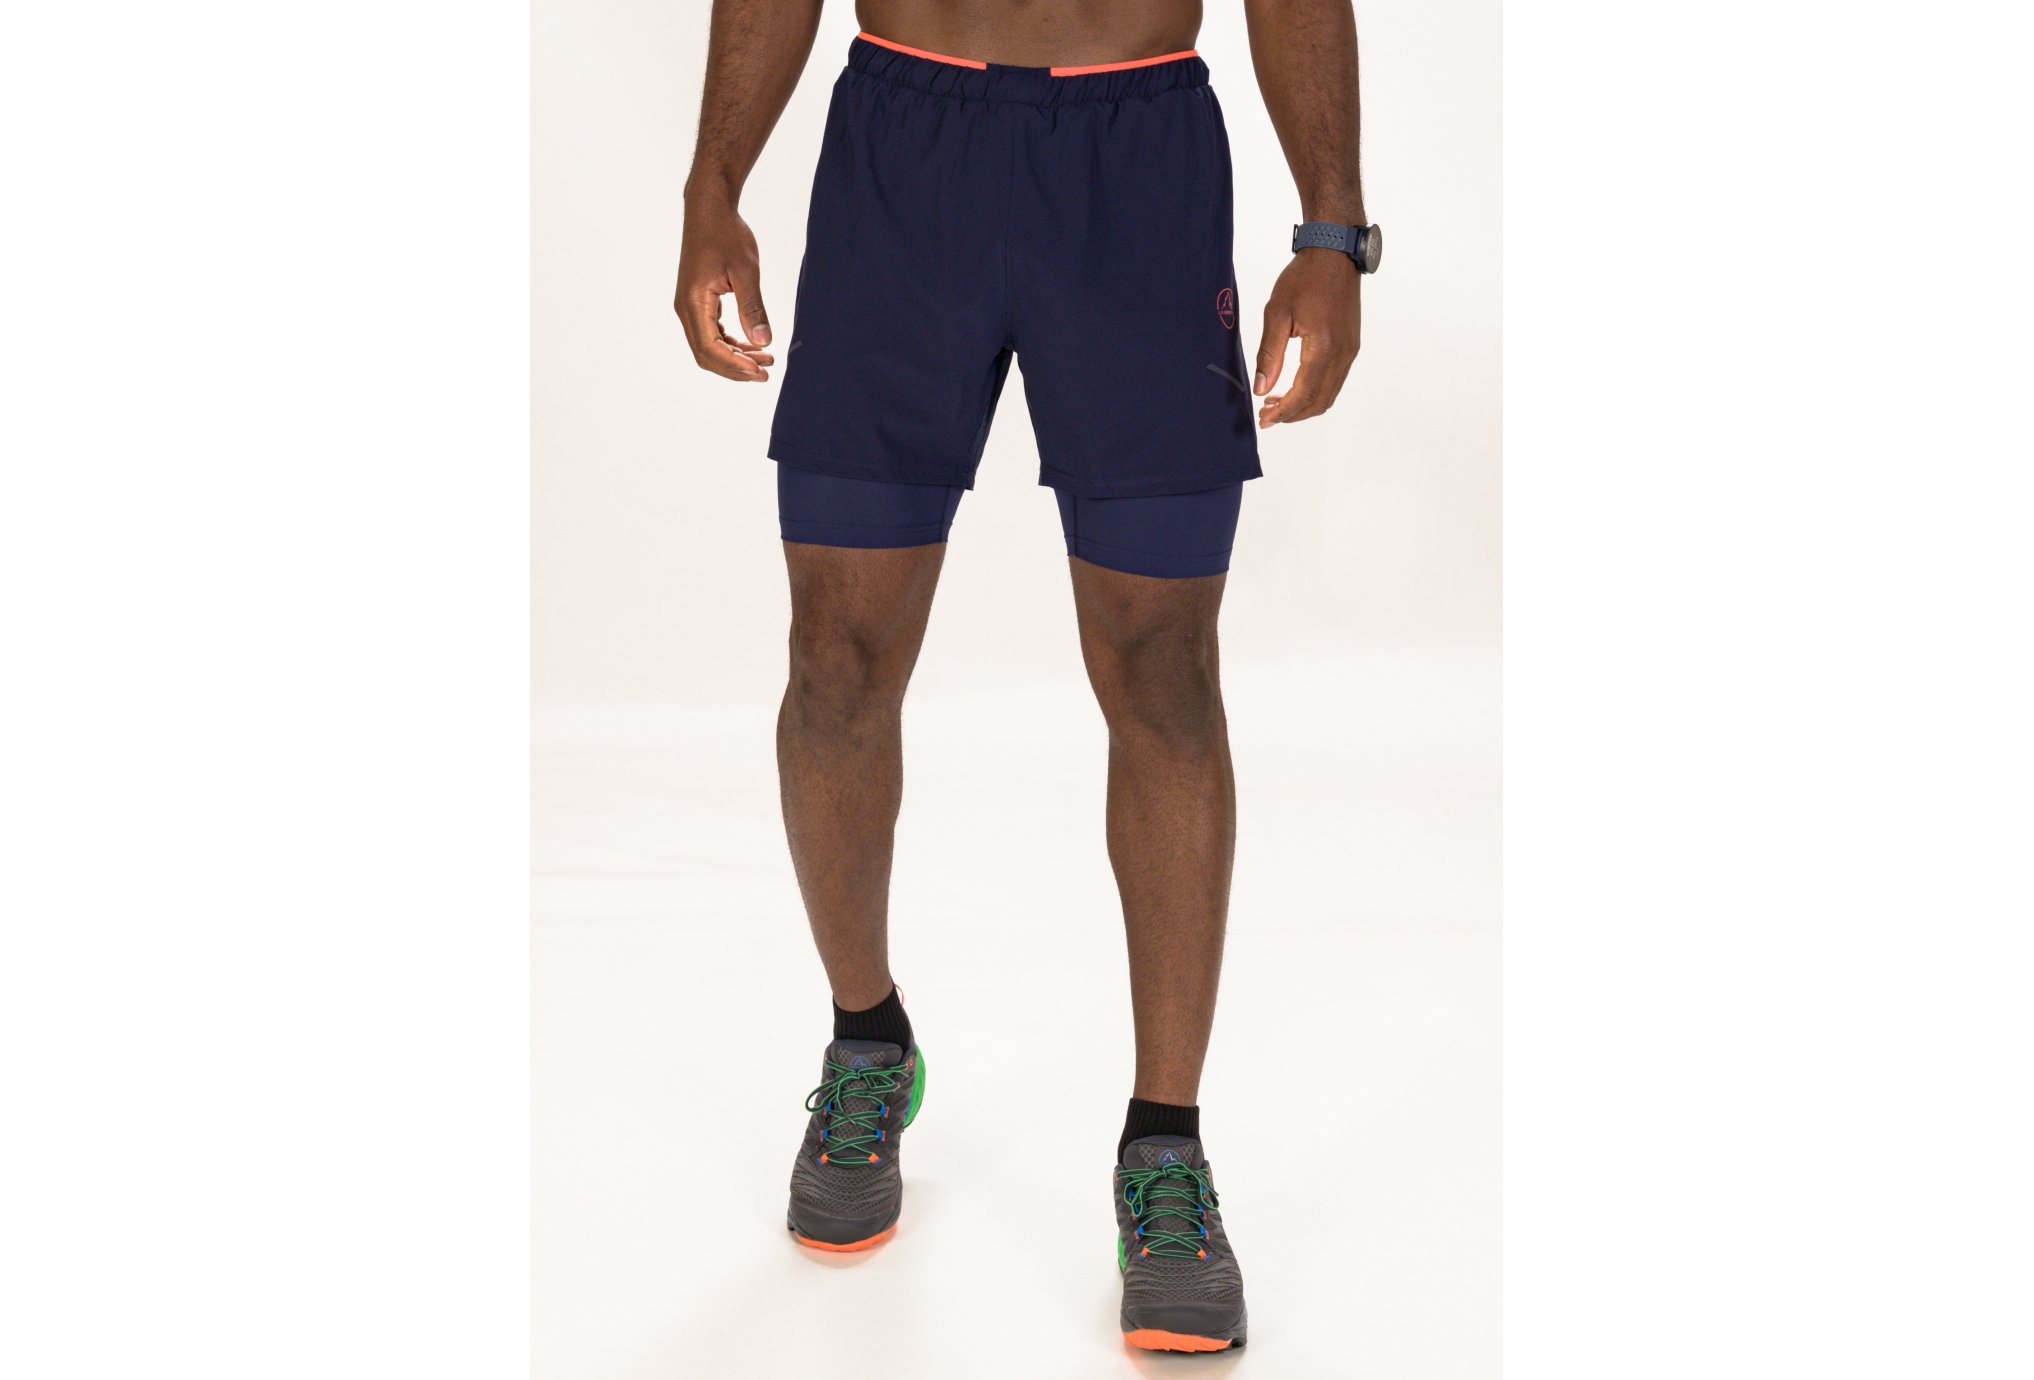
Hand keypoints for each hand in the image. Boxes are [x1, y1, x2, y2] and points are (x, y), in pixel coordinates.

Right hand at [674, 199, 775, 380]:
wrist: (708, 210)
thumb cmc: (727, 234)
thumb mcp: (746, 270)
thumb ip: (753, 307)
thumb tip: (763, 342)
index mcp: (694, 301)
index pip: (710, 348)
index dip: (735, 365)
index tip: (761, 371)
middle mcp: (685, 308)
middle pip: (706, 354)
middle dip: (735, 368)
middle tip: (766, 373)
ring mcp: (689, 306)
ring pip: (707, 346)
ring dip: (735, 357)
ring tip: (765, 360)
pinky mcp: (696, 302)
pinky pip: (710, 333)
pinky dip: (730, 344)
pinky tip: (752, 345)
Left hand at [1253, 248, 1361, 426]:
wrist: (1334, 254)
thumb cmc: (1304, 278)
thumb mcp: (1277, 314)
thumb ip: (1269, 355)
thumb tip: (1261, 389)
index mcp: (1323, 347)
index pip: (1303, 394)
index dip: (1283, 413)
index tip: (1263, 420)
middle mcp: (1342, 353)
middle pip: (1319, 402)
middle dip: (1293, 414)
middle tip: (1267, 415)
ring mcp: (1350, 351)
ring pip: (1330, 394)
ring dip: (1304, 405)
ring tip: (1277, 403)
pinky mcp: (1351, 346)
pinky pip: (1335, 380)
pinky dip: (1316, 391)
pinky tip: (1295, 386)